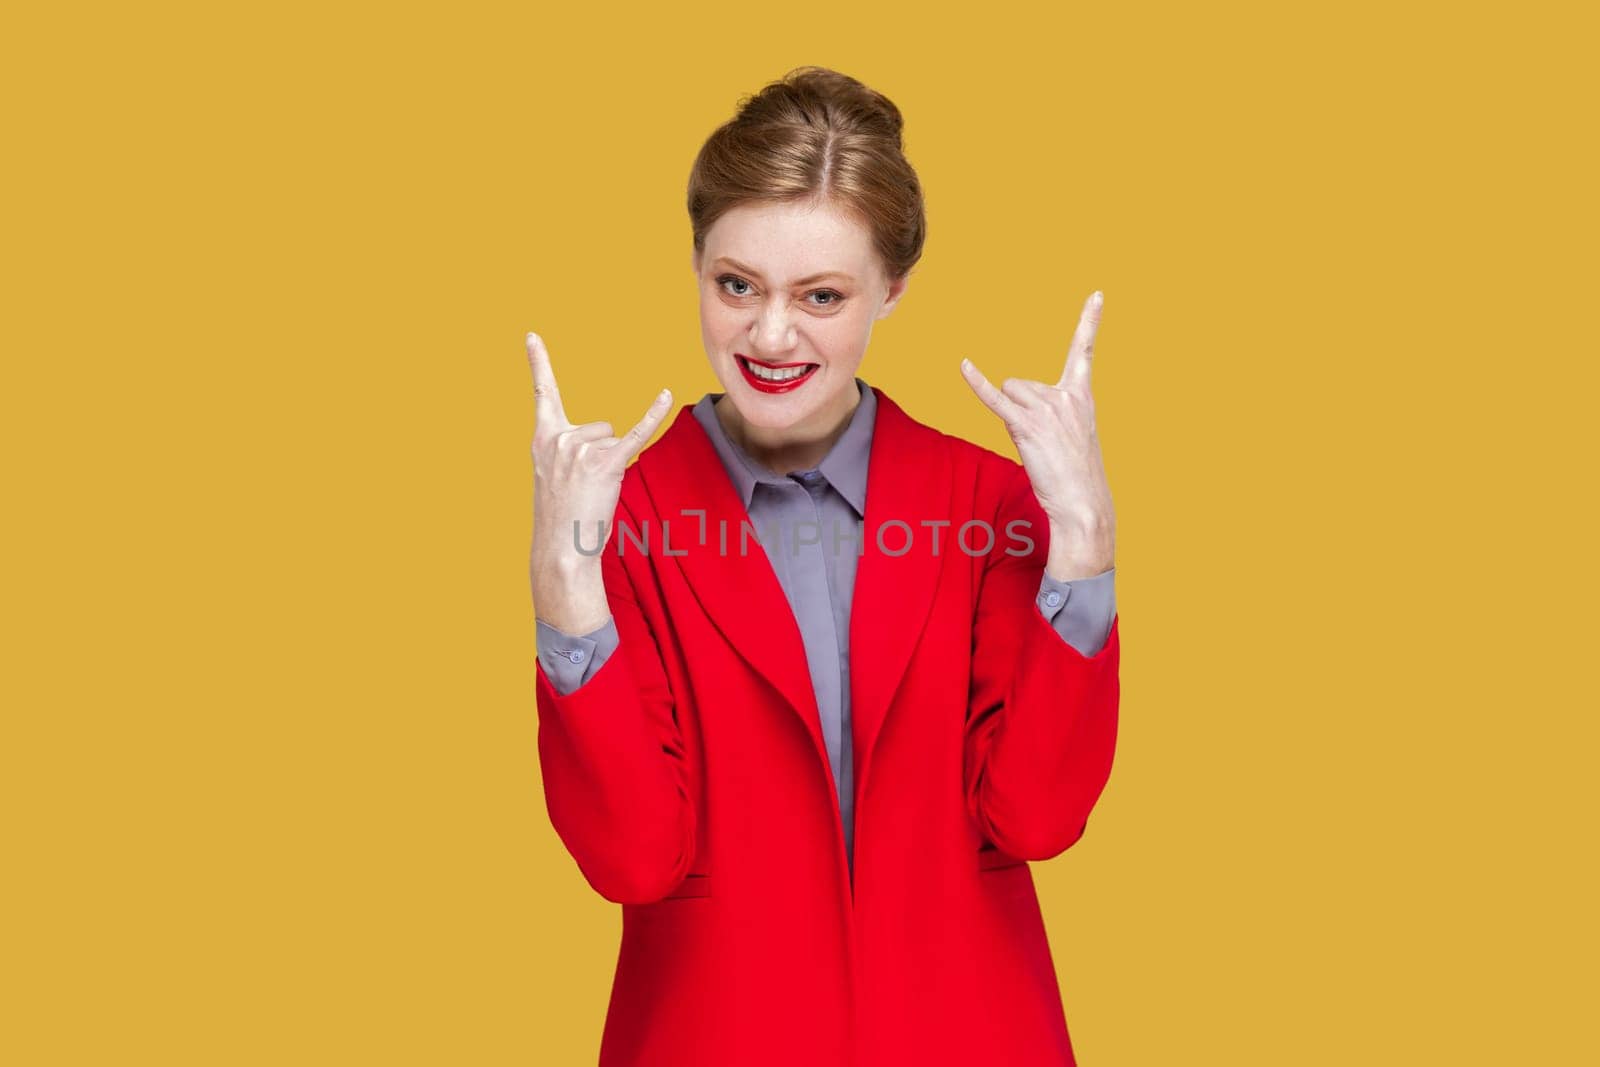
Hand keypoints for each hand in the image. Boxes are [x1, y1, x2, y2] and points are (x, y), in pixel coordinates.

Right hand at [527, 331, 671, 631]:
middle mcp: (559, 437)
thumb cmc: (561, 517)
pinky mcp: (605, 462)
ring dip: (611, 465)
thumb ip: (566, 451)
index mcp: (542, 438)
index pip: (542, 393)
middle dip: (600, 454)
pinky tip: (666, 395)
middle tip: (584, 487)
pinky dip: (653, 415)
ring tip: (594, 492)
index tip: (532, 336)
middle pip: (599, 426)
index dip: (537, 363)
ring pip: (613, 440)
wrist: (560, 548)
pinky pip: (636, 434)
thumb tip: (600, 443)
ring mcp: (581, 448)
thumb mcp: (552, 476)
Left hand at [959, 291, 1114, 580]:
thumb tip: (1016, 401)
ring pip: (1009, 394)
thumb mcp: (1072, 435)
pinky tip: (964, 366)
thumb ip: (1050, 410)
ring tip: (1034, 446)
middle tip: (1042, 442)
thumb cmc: (1077, 475)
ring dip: (1012, 418)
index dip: (1091, 321)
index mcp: (1082, 396)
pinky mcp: (1027, 425)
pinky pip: (995, 399)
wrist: (1083, 502)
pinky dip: (977, 383)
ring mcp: (1047, 408)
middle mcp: (1066, 395)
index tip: (1098, 295)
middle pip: (1021, 384)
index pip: (1085, 351)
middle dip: (1022, 410)